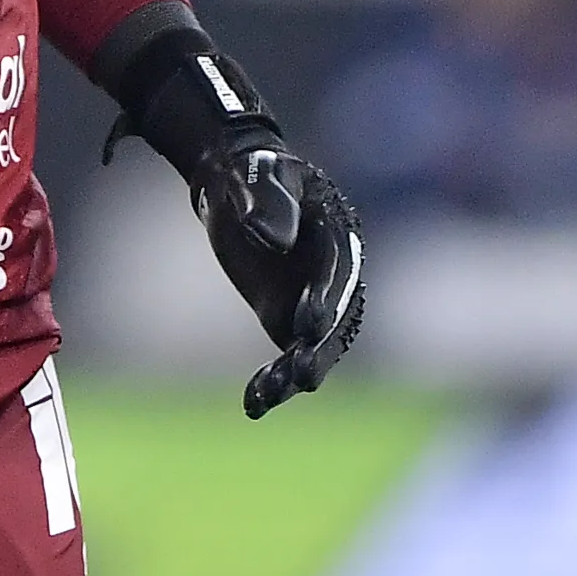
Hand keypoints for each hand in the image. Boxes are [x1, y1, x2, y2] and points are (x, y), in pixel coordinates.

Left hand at [188, 143, 366, 418]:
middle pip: (338, 317)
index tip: (309, 325)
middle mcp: (335, 273)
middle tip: (302, 375)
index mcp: (336, 231)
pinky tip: (254, 403)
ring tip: (269, 394)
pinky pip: (289, 355)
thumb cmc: (251, 173)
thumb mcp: (256, 174)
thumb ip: (266, 200)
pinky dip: (274, 380)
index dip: (324, 298)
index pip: (337, 269)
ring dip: (296, 372)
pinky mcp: (291, 319)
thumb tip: (273, 239)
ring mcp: (315, 300)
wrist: (238, 185)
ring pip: (317, 346)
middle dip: (321, 348)